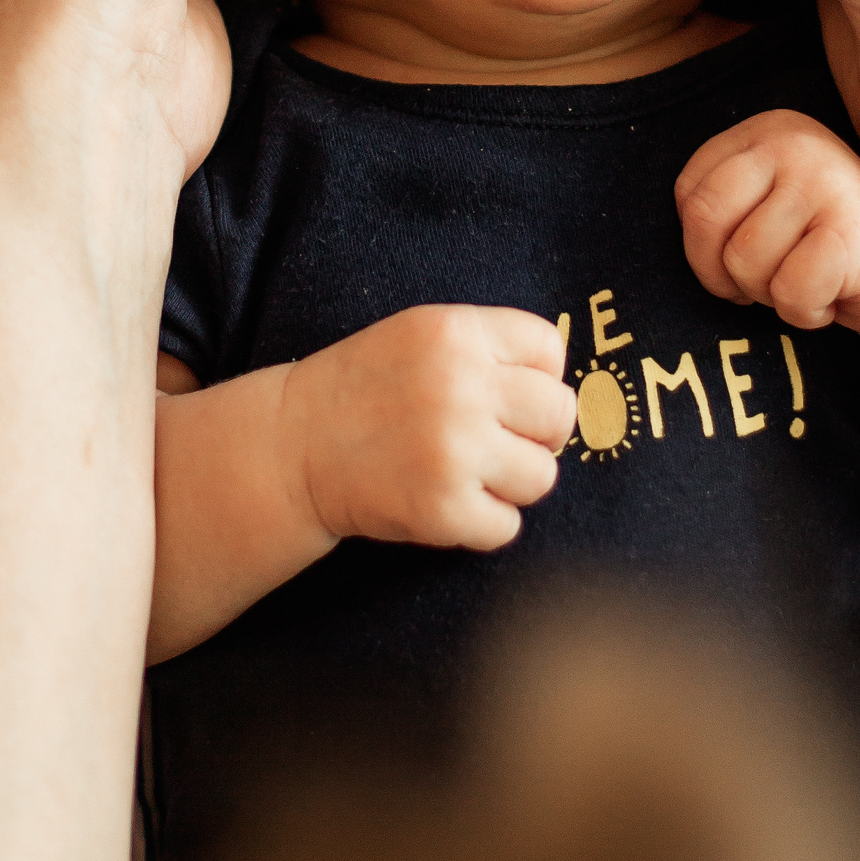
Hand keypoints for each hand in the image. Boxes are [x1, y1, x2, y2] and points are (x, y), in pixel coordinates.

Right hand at [284, 307, 578, 551]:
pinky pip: (507, 527)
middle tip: (496, 441)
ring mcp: (453, 451)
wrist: (293, 446)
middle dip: (536, 433)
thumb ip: (490, 348)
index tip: (506, 395)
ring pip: (541, 477)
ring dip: (511, 483)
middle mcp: (460, 387)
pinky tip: (446, 502)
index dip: (537, 377)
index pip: (550, 350)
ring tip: (468, 474)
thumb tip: (566, 392)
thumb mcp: (421, 335)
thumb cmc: (366, 390)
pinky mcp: (442, 509)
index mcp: (455, 333)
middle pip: (558, 414)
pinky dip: (482, 524)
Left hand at [677, 110, 859, 358]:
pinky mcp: (849, 229)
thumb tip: (679, 242)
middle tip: (761, 283)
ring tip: (807, 280)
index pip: (689, 193)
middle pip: (704, 220)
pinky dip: (804, 312)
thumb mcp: (764, 208)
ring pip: (744, 261)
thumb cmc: (820, 245)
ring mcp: (823, 181)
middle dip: (721, 272)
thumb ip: (717, 206)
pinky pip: (789, 290)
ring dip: (770, 295)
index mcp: (764, 130)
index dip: (701, 247)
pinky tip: (831, 295)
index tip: (738, 260)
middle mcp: (792, 142)